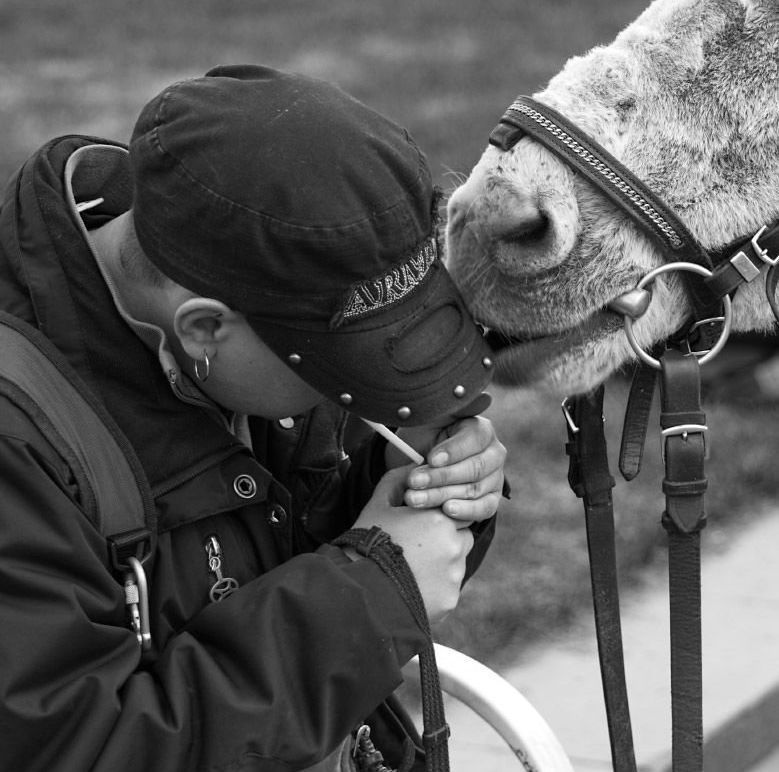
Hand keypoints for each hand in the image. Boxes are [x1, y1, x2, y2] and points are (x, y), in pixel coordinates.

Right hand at [351, 466, 472, 621]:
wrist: (360, 590)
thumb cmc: (366, 542)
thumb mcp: (378, 504)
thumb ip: (397, 480)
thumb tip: (413, 466)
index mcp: (438, 518)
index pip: (453, 511)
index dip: (436, 517)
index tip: (419, 526)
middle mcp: (453, 544)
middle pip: (461, 536)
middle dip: (444, 539)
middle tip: (416, 549)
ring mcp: (453, 574)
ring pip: (456, 564)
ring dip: (441, 564)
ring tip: (410, 570)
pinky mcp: (449, 599)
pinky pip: (448, 589)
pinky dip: (435, 588)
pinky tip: (412, 588)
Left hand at [387, 416, 505, 521]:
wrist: (416, 465)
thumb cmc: (422, 438)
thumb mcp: (429, 418)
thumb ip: (450, 406)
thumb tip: (481, 398)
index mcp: (481, 429)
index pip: (474, 439)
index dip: (453, 450)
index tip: (430, 458)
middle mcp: (494, 453)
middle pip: (474, 468)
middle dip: (440, 476)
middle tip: (413, 481)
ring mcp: (494, 478)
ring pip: (473, 490)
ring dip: (441, 495)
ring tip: (414, 498)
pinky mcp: (491, 500)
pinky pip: (484, 509)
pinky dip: (465, 512)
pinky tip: (446, 510)